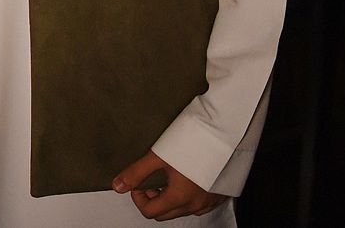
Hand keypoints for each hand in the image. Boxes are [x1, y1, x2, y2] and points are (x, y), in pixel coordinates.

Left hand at [112, 151, 226, 220]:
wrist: (226, 131)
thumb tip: (119, 185)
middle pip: (165, 214)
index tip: (139, 181)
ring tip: (167, 174)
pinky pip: (198, 203)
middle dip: (152, 199)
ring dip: (169, 197)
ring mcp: (210, 201)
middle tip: (150, 178)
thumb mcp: (159, 155)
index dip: (137, 197)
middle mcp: (197, 204)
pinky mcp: (219, 194)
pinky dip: (186, 195)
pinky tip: (185, 175)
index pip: (150, 212)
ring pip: (182, 209)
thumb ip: (136, 172)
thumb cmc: (195, 140)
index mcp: (181, 197)